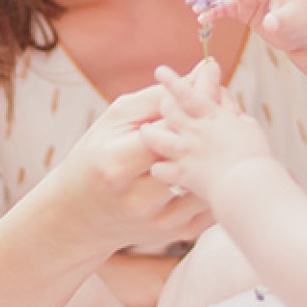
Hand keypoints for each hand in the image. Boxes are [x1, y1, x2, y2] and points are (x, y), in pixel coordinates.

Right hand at [40, 84, 213, 258]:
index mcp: (118, 164)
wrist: (81, 215)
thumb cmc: (98, 155)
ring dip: (224, 152)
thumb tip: (202, 72)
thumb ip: (159, 97)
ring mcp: (161, 220)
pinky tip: (220, 158)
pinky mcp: (178, 233)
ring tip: (225, 128)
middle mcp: (140, 197)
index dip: (196, 101)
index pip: (168, 129)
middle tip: (226, 100)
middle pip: (194, 155)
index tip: (211, 77)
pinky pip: (215, 202)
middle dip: (216, 124)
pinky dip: (223, 178)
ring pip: (210, 180)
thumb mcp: (116, 120)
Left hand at [138, 59, 272, 209]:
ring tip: (146, 131)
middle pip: (168, 110)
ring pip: (156, 137)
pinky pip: (160, 169)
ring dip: (150, 133)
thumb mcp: (247, 125)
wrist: (249, 186)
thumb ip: (229, 108)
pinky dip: (159, 168)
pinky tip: (160, 168)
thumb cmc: (254, 156)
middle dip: (163, 105)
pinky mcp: (182, 174)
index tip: (160, 71)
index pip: (187, 93)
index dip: (172, 81)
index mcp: (212, 116)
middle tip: (164, 105)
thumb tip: (219, 91)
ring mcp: (186, 152)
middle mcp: (195, 131)